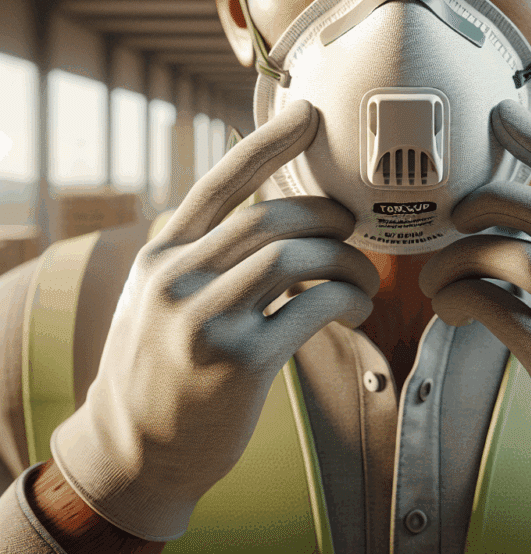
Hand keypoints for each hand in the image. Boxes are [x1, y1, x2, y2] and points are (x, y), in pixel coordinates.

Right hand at [50, 100, 378, 541]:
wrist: (133, 451)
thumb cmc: (161, 366)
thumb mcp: (160, 298)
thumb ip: (201, 256)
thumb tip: (269, 221)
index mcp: (161, 256)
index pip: (219, 183)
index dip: (267, 144)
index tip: (307, 114)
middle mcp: (176, 279)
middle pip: (270, 217)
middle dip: (326, 216)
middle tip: (352, 227)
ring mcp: (204, 321)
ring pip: (295, 257)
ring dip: (346, 261)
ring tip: (363, 279)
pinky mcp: (238, 363)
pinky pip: (312, 309)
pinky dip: (348, 300)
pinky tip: (357, 308)